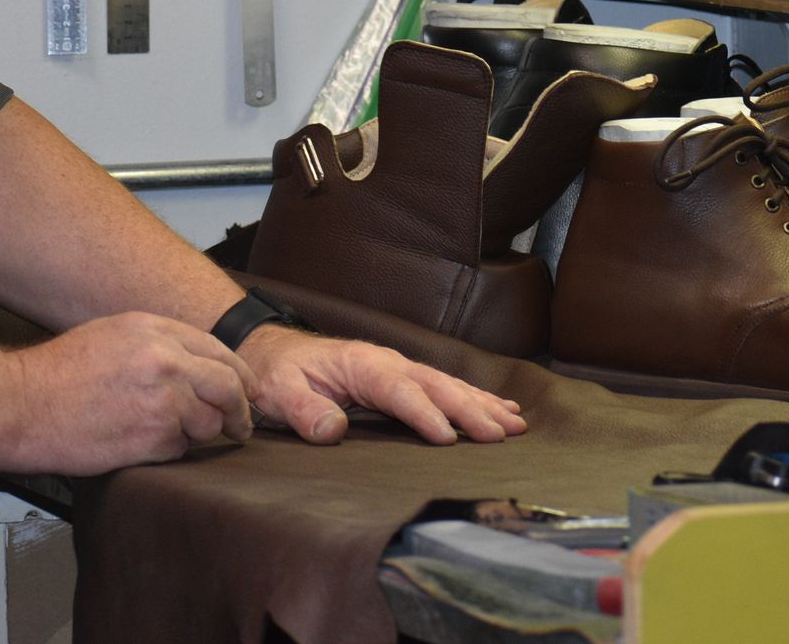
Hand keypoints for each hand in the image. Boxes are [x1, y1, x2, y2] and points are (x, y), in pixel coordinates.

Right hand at [3, 312, 259, 474]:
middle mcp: (165, 360)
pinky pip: (180, 448)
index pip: (219, 351)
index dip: (240, 374)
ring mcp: (161, 399)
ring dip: (197, 433)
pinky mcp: (151, 436)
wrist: (20, 405)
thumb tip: (200, 363)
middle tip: (241, 427)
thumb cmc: (59, 372)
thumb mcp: (113, 334)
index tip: (248, 390)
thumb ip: (159, 343)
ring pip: (207, 422)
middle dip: (240, 410)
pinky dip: (169, 451)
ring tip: (167, 433)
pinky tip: (141, 444)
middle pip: (228, 386)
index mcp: (156, 330)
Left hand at [239, 325, 527, 446]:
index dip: (425, 415)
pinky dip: (475, 397)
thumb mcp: (278, 392)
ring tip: (516, 423)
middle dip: (471, 410)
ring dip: (482, 404)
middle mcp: (388, 362)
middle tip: (502, 434)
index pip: (400, 391)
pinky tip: (501, 407)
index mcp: (362, 365)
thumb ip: (304, 411)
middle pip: (437, 386)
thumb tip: (331, 430)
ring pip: (449, 385)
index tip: (449, 439)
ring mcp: (398, 368)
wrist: (272, 351)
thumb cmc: (276, 373)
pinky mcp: (402, 377)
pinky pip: (444, 387)